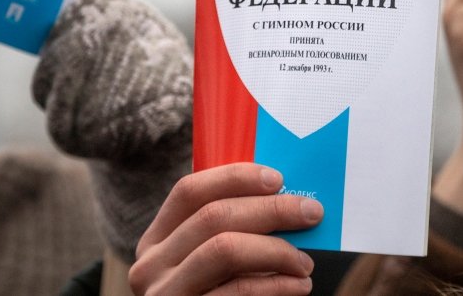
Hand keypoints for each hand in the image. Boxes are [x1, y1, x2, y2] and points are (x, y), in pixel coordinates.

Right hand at [128, 163, 322, 295]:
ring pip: (224, 249)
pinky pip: (238, 291)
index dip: (234, 178)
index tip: (278, 179)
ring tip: (305, 261)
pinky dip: (275, 285)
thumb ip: (230, 233)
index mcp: (156, 240)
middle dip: (270, 209)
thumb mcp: (206, 263)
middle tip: (311, 212)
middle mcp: (151, 265)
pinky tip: (298, 286)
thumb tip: (287, 201)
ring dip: (276, 249)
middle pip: (213, 216)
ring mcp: (165, 294)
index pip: (190, 191)